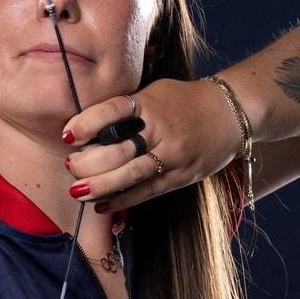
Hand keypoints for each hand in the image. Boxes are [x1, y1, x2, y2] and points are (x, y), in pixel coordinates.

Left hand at [62, 78, 241, 213]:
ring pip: (133, 173)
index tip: (67, 135)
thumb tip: (85, 126)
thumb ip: (126, 108)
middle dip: (89, 162)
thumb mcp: (155, 93)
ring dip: (102, 185)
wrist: (232, 112)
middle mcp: (161, 128)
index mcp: (150, 103)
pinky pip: (149, 190)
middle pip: (120, 148)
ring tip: (77, 191)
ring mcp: (173, 154)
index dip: (87, 122)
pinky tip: (102, 206)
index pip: (114, 110)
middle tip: (69, 167)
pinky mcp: (182, 175)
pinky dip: (124, 200)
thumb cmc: (183, 101)